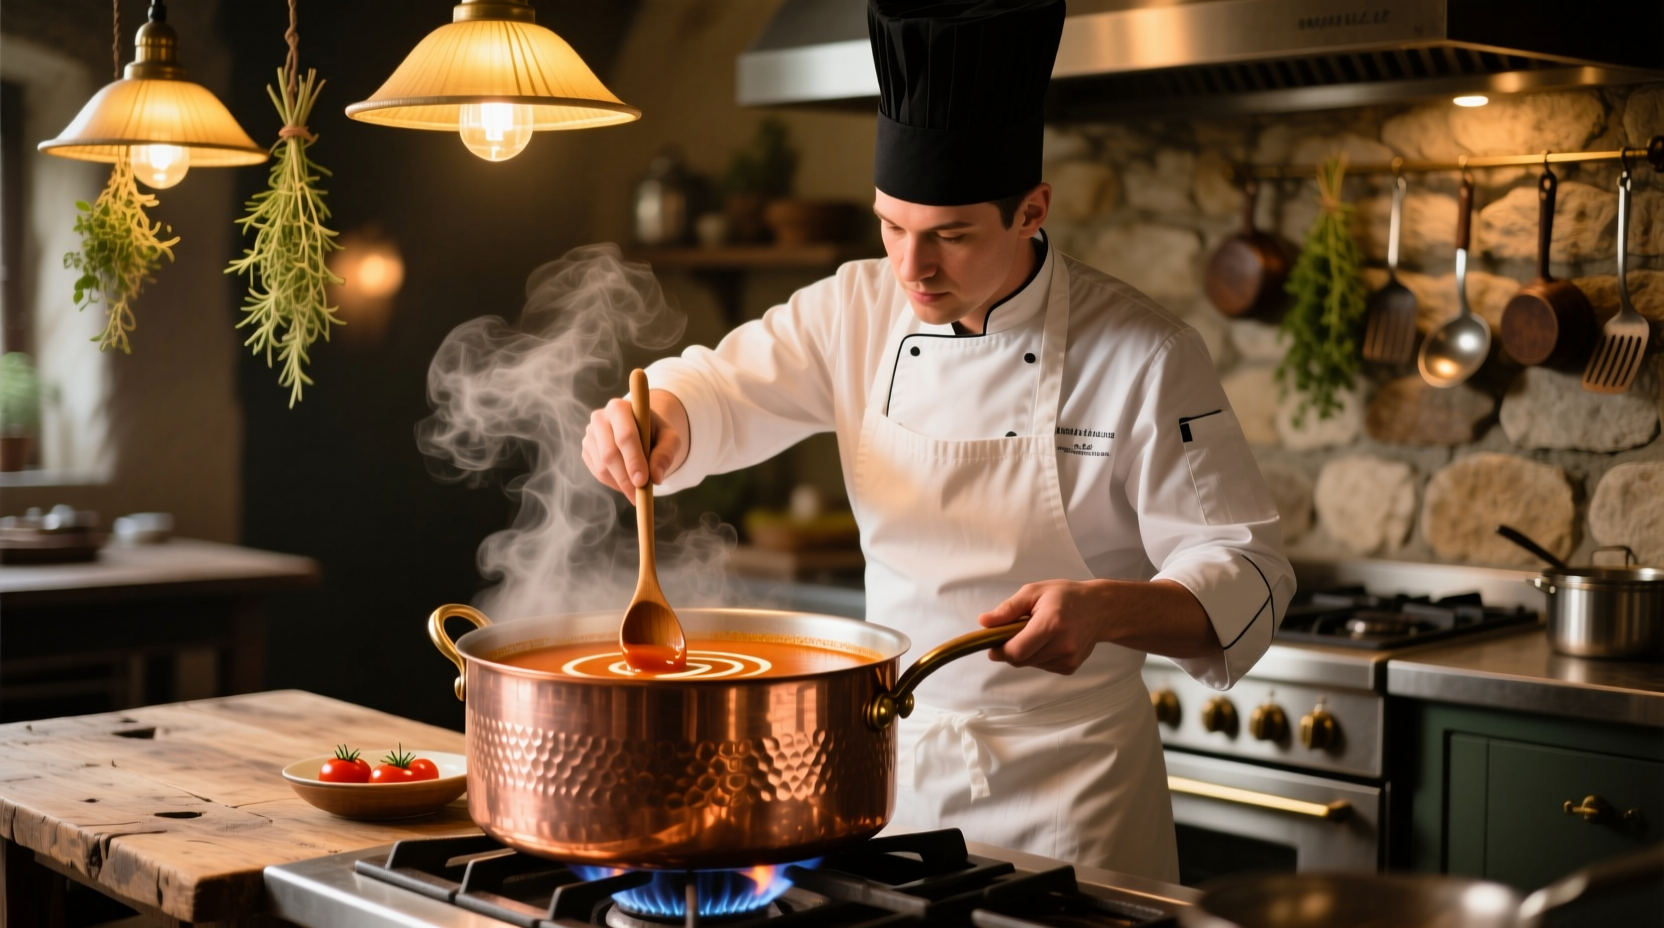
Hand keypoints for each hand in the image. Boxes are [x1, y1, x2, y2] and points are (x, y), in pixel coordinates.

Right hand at [581, 389, 689, 495]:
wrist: (641, 429)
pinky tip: (627, 482)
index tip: (642, 481)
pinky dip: (613, 483)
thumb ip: (666, 454)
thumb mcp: (670, 438)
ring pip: (602, 466)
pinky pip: (597, 472)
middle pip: (609, 453)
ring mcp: (590, 435)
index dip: (634, 460)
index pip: (625, 436)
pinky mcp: (586, 450)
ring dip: (620, 483)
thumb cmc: (656, 433)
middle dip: (625, 477)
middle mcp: (600, 418)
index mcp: (620, 408)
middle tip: (639, 495)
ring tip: (637, 491)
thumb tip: (655, 477)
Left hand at [977, 580, 1113, 674]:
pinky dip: (1038, 656)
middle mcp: (1062, 645)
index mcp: (1051, 624)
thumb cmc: (1066, 596)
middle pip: (1021, 660)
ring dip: (1025, 652)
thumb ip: (1008, 609)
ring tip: (1036, 632)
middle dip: (1010, 649)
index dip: (999, 650)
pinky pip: (1042, 666)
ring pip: (1030, 664)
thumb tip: (984, 622)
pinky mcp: (1070, 667)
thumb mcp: (1034, 592)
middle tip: (1014, 632)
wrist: (1100, 609)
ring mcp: (1068, 659)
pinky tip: (1048, 641)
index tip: (993, 642)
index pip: (1016, 650)